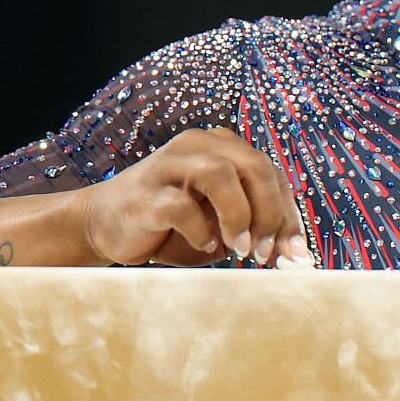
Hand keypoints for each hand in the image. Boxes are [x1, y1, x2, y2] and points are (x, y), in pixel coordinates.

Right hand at [75, 126, 313, 267]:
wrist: (103, 224)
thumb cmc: (173, 227)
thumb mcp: (221, 226)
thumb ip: (255, 230)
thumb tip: (293, 255)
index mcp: (223, 147)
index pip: (272, 174)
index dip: (289, 214)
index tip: (296, 253)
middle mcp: (199, 145)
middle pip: (255, 166)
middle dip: (270, 213)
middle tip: (266, 252)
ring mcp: (169, 164)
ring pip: (220, 172)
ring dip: (239, 214)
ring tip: (240, 249)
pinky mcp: (147, 192)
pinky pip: (182, 206)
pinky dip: (200, 231)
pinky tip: (203, 245)